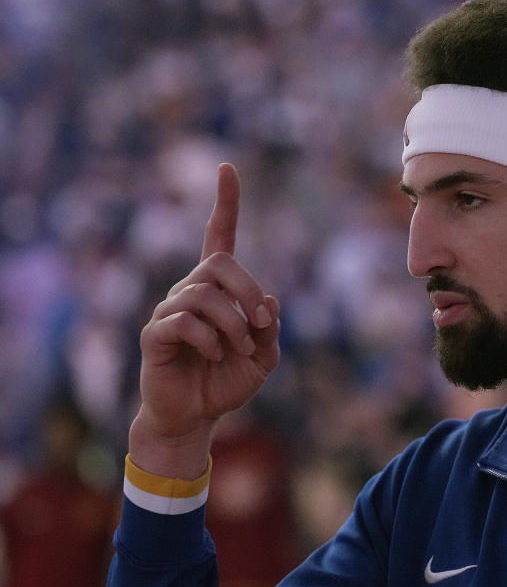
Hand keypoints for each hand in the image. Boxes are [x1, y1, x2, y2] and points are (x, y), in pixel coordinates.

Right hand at [131, 164, 280, 477]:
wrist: (195, 417)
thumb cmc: (227, 382)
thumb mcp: (264, 358)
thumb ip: (271, 329)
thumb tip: (269, 301)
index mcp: (218, 290)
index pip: (218, 236)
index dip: (225, 203)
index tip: (227, 168)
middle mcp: (190, 291)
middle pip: (219, 264)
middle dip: (249, 291)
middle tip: (262, 323)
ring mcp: (169, 310)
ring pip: (204, 295)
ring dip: (234, 324)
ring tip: (241, 349)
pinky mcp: (155, 334)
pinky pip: (184, 321)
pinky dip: (209, 340)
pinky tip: (214, 355)